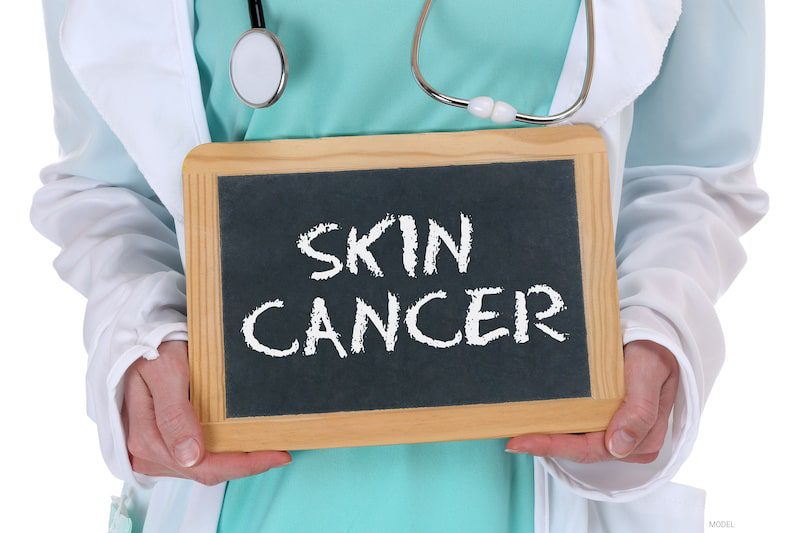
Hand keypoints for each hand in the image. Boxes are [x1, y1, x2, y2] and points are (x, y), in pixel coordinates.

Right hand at [122, 340, 291, 484]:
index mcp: (148, 439)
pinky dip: (223, 451)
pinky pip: (199, 457)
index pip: (204, 467)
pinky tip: (241, 439)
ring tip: (266, 444)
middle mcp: (148, 453)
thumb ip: (174, 414)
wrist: (138, 339)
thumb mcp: (165, 372)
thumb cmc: (152, 351)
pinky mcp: (164, 444)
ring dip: (235, 459)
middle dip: (245, 463)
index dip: (244, 464)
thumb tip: (190, 457)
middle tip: (280, 450)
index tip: (276, 455)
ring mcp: (156, 451)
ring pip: (204, 467)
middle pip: (207, 471)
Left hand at [506, 340, 678, 463]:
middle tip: (511, 439)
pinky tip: (533, 418)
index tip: (523, 442)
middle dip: (544, 444)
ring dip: (545, 435)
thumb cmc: (654, 353)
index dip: (555, 447)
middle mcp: (626, 441)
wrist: (655, 336)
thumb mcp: (649, 373)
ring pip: (574, 439)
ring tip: (514, 429)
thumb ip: (639, 409)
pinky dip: (554, 423)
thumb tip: (619, 446)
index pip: (591, 450)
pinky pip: (574, 426)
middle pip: (578, 449)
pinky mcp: (602, 418)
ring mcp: (613, 430)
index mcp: (642, 440)